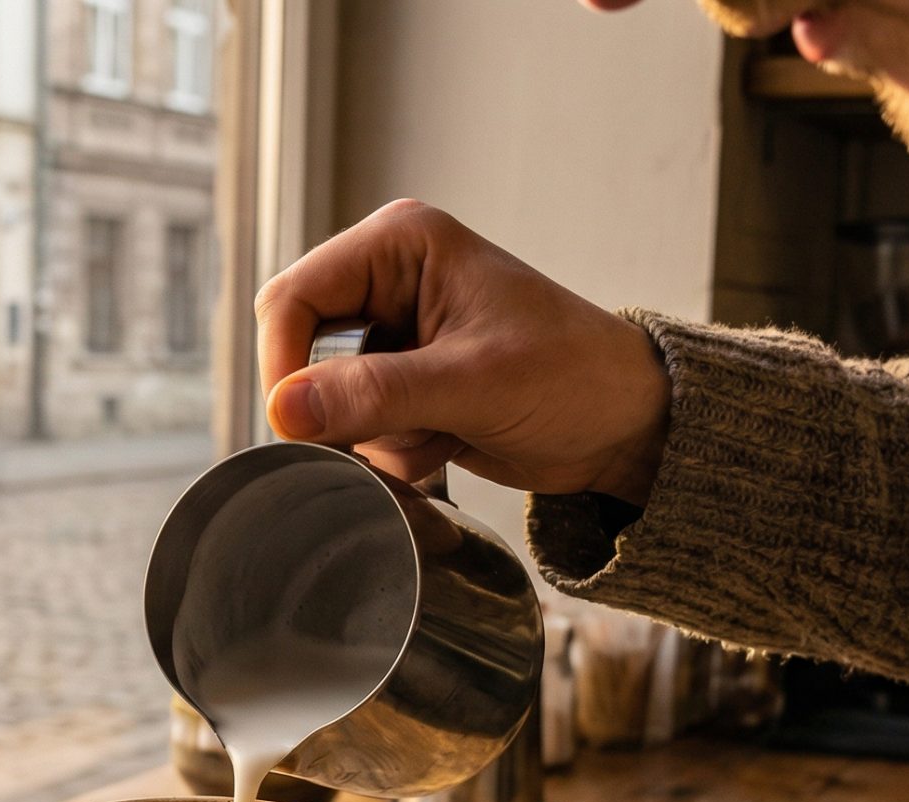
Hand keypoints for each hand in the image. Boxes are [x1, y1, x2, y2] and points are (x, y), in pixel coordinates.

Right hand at [256, 198, 668, 505]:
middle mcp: (387, 279)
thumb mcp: (474, 385)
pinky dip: (393, 450)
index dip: (283, 365)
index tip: (298, 427)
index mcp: (401, 244)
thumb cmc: (574, 378)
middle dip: (340, 406)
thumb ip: (376, 393)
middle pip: (300, 350)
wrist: (625, 424)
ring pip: (325, 398)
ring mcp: (393, 334)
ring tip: (443, 431)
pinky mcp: (402, 382)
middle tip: (395, 433)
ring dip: (375, 433)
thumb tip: (285, 409)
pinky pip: (356, 426)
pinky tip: (449, 441)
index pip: (293, 298)